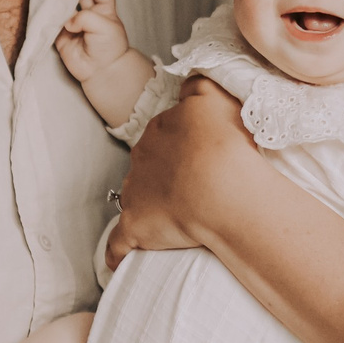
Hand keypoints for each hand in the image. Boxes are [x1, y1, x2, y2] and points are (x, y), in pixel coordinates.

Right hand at [55, 0, 133, 82]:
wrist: (101, 71)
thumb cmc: (109, 47)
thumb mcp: (104, 27)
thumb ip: (85, 18)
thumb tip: (66, 21)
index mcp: (105, 9)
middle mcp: (89, 13)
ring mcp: (74, 22)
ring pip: (66, 4)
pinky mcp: (62, 34)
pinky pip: (54, 21)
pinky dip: (51, 14)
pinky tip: (49, 6)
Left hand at [112, 78, 256, 256]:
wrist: (221, 185)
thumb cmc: (225, 141)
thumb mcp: (216, 96)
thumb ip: (200, 84)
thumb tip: (190, 79)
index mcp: (161, 129)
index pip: (166, 132)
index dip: (185, 143)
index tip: (203, 154)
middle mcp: (142, 158)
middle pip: (150, 164)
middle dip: (167, 173)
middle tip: (197, 185)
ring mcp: (136, 194)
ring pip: (137, 198)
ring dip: (151, 206)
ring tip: (177, 219)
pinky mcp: (135, 228)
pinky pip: (119, 244)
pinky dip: (118, 253)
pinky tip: (122, 262)